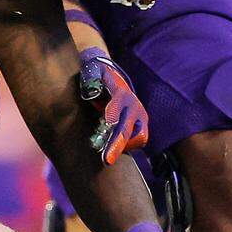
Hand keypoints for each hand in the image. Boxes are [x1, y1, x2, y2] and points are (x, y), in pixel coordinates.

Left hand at [78, 48, 147, 164]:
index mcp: (121, 92)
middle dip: (117, 145)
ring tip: (107, 155)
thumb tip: (89, 90)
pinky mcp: (142, 125)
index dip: (113, 113)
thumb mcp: (93, 71)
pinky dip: (127, 146)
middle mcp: (134, 105)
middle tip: (106, 161)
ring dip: (123, 147)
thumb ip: (91, 78)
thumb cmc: (99, 76)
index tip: (108, 124)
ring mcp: (140, 116)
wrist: (114, 76)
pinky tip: (113, 148)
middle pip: (127, 128)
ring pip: (138, 138)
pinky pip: (139, 140)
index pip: (118, 104)